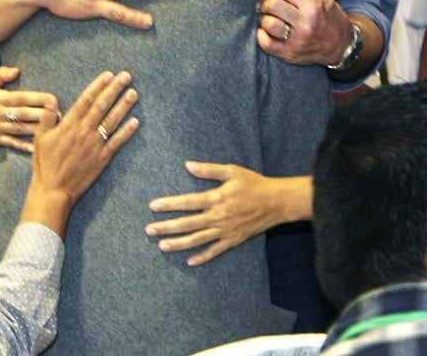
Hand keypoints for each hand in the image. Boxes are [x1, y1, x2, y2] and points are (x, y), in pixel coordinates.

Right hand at [0, 66, 59, 152]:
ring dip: (38, 129)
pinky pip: (12, 143)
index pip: (21, 98)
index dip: (38, 98)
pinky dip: (24, 146)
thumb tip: (16, 70)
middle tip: (60, 114)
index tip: (53, 99)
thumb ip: (1, 74)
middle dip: (42, 115)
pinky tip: (38, 147)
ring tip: (55, 127)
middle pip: (23, 114)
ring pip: (20, 129)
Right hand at [27, 71, 138, 213]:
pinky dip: (127, 131)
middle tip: (126, 76)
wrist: (53, 190)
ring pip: (112, 121)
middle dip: (115, 89)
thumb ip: (47, 117)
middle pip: (102, 105)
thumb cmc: (45, 164)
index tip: (108, 74)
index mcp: (68, 125)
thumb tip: (52, 99)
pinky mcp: (102, 158)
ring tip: (133, 93)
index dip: (98, 86)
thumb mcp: (40, 138)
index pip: (86, 100)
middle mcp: (84, 131)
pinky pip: (117, 142)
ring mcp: (95, 145)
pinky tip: (136, 121)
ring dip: (124, 106)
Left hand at [145, 162, 297, 266]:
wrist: (277, 202)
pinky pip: (215, 251)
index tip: (152, 207)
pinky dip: (202, 257)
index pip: (188, 202)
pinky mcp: (233, 240)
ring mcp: (226, 231)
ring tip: (162, 246)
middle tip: (149, 230)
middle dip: (167, 227)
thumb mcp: (232, 171)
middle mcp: (218, 217)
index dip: (169, 204)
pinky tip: (189, 261)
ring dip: (179, 244)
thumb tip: (188, 165)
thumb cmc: (254, 184)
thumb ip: (209, 170)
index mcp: (217, 198)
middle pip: (188, 224)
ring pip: (198, 239)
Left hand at [256, 0, 351, 65]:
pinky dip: (261, 35)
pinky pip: (267, 45)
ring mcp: (297, 41)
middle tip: (265, 3)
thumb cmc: (328, 15)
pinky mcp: (290, 54)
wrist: (340, 45)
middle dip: (265, 1)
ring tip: (267, 16)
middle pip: (272, 5)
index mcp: (313, 6)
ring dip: (263, 18)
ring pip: (268, 24)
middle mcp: (305, 24)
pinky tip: (264, 30)